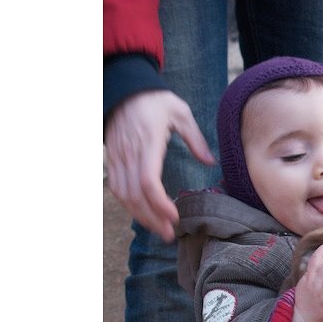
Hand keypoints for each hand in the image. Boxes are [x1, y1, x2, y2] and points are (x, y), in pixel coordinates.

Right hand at [104, 90, 214, 241]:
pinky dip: (129, 205)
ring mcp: (117, 157)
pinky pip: (117, 188)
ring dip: (140, 215)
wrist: (125, 88)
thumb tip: (210, 161)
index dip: (159, 203)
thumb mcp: (180, 112)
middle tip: (170, 234)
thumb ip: (195, 138)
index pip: (148, 180)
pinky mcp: (112, 159)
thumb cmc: (156, 100)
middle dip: (152, 218)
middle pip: (135, 195)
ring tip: (159, 229)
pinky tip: (143, 214)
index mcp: (148, 142)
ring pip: (124, 195)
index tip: (174, 216)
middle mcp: (129, 153)